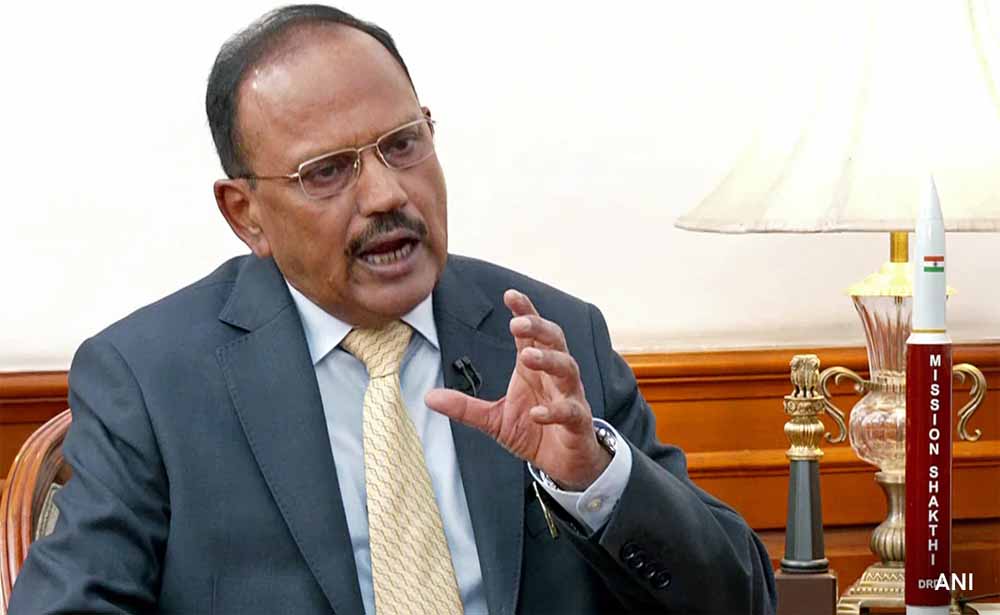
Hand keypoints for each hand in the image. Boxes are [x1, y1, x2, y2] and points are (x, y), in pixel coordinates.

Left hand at [425, 290, 609, 490]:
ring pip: (567, 369)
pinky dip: (554, 410)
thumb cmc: (533, 432)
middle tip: (517, 323)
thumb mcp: (493, 419)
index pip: (532, 333)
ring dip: (549, 360)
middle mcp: (555, 377)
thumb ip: (465, 407)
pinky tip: (536, 412)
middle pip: (555, 341)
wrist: (563, 464)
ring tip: (528, 356)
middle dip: (538, 328)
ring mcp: (569, 397)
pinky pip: (570, 411)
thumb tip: (428, 397)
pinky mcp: (577, 422)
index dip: (525, 312)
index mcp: (535, 369)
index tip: (510, 295)